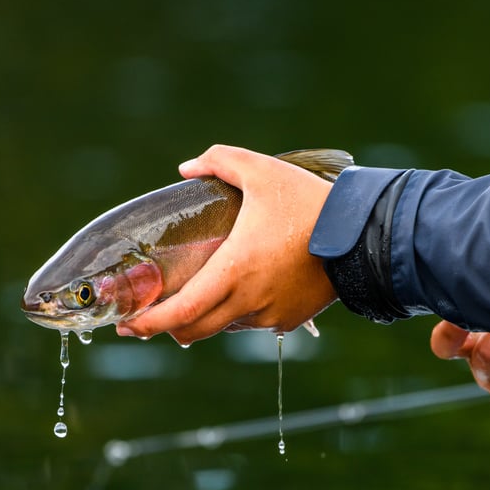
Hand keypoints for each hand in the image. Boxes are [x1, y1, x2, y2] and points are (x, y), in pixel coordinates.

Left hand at [115, 145, 337, 343]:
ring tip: (192, 299)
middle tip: (144, 318)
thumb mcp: (261, 170)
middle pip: (193, 329)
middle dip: (165, 327)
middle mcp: (248, 301)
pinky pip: (250, 323)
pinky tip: (237, 291)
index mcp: (234, 271)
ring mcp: (269, 315)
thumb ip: (219, 161)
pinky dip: (234, 313)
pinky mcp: (288, 319)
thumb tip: (186, 168)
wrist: (362, 235)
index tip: (127, 325)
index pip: (180, 312)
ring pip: (222, 326)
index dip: (149, 323)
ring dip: (202, 318)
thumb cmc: (308, 203)